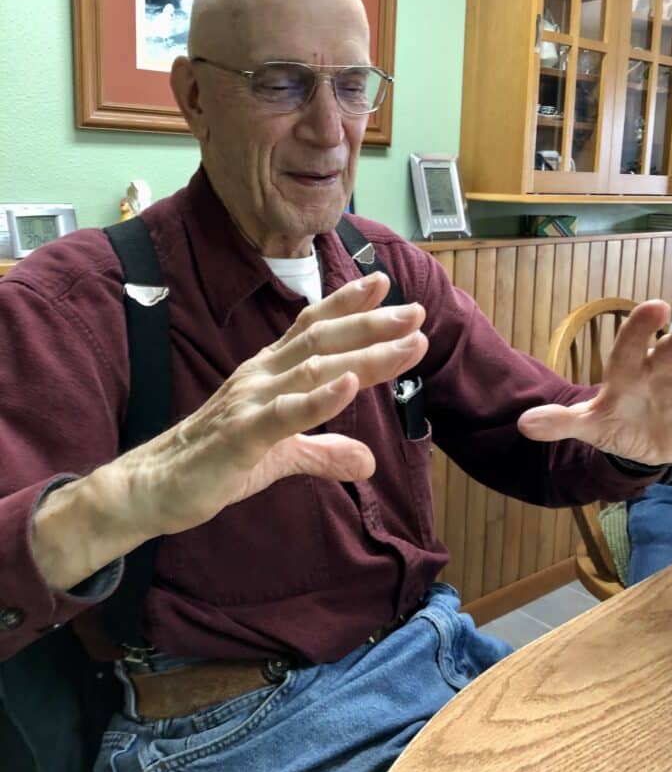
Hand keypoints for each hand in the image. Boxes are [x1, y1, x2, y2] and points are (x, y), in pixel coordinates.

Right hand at [117, 271, 426, 535]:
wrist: (156, 486)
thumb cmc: (216, 462)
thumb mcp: (282, 455)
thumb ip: (324, 451)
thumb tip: (368, 461)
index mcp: (270, 372)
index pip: (312, 328)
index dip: (348, 304)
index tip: (384, 284)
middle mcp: (263, 375)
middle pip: (324, 341)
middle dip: (373, 324)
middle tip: (416, 311)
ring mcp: (251, 401)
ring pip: (315, 369)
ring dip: (365, 353)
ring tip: (407, 341)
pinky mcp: (242, 435)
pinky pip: (285, 413)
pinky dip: (320, 397)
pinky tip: (351, 384)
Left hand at [516, 300, 671, 464]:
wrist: (640, 442)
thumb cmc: (616, 419)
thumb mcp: (588, 424)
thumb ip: (560, 422)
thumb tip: (523, 424)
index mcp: (629, 370)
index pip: (631, 344)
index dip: (641, 326)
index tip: (656, 306)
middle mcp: (661, 373)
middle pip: (671, 353)